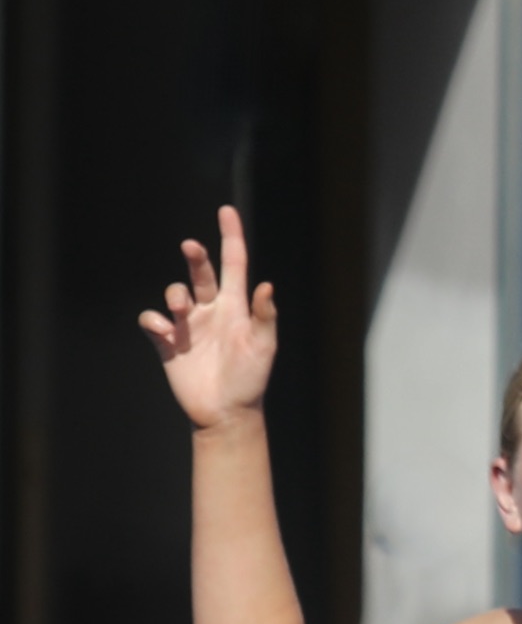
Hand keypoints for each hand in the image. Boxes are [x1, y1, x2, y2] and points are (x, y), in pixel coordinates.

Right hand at [138, 207, 278, 429]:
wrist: (226, 413)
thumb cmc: (251, 380)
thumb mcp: (263, 348)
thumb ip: (265, 317)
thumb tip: (267, 286)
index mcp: (236, 308)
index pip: (234, 265)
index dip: (231, 238)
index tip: (227, 211)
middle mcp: (211, 311)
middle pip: (200, 272)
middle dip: (195, 256)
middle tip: (191, 246)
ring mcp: (188, 325)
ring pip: (174, 292)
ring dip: (174, 294)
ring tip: (179, 309)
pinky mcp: (167, 342)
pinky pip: (152, 320)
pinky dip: (155, 320)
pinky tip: (166, 333)